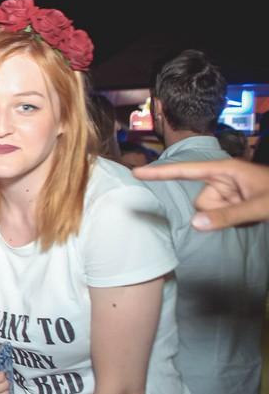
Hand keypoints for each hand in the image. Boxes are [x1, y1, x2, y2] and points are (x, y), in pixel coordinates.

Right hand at [133, 158, 268, 229]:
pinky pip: (218, 215)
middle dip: (215, 211)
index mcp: (225, 169)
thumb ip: (227, 216)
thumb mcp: (259, 206)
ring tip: (251, 213)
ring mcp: (229, 191)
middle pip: (200, 200)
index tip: (136, 172)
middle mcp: (223, 178)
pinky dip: (230, 220)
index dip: (160, 172)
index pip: (186, 171)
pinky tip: (248, 216)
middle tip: (244, 210)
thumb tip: (193, 224)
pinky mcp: (233, 202)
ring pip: (209, 211)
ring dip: (226, 217)